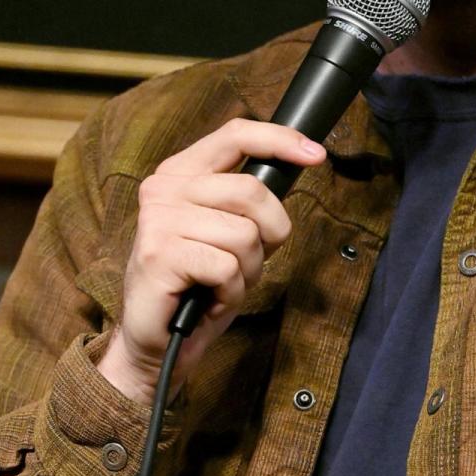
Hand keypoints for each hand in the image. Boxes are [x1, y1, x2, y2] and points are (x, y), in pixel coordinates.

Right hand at [96, 118, 326, 405]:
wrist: (158, 340)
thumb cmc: (200, 282)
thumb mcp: (229, 228)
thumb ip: (250, 199)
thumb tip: (302, 161)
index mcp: (182, 171)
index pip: (236, 135)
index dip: (281, 140)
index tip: (317, 155)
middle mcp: (164, 187)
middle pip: (252, 191)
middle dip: (270, 234)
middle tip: (248, 261)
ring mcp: (158, 220)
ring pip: (244, 235)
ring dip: (248, 270)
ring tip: (221, 283)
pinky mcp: (158, 255)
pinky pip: (227, 268)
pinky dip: (231, 291)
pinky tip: (210, 299)